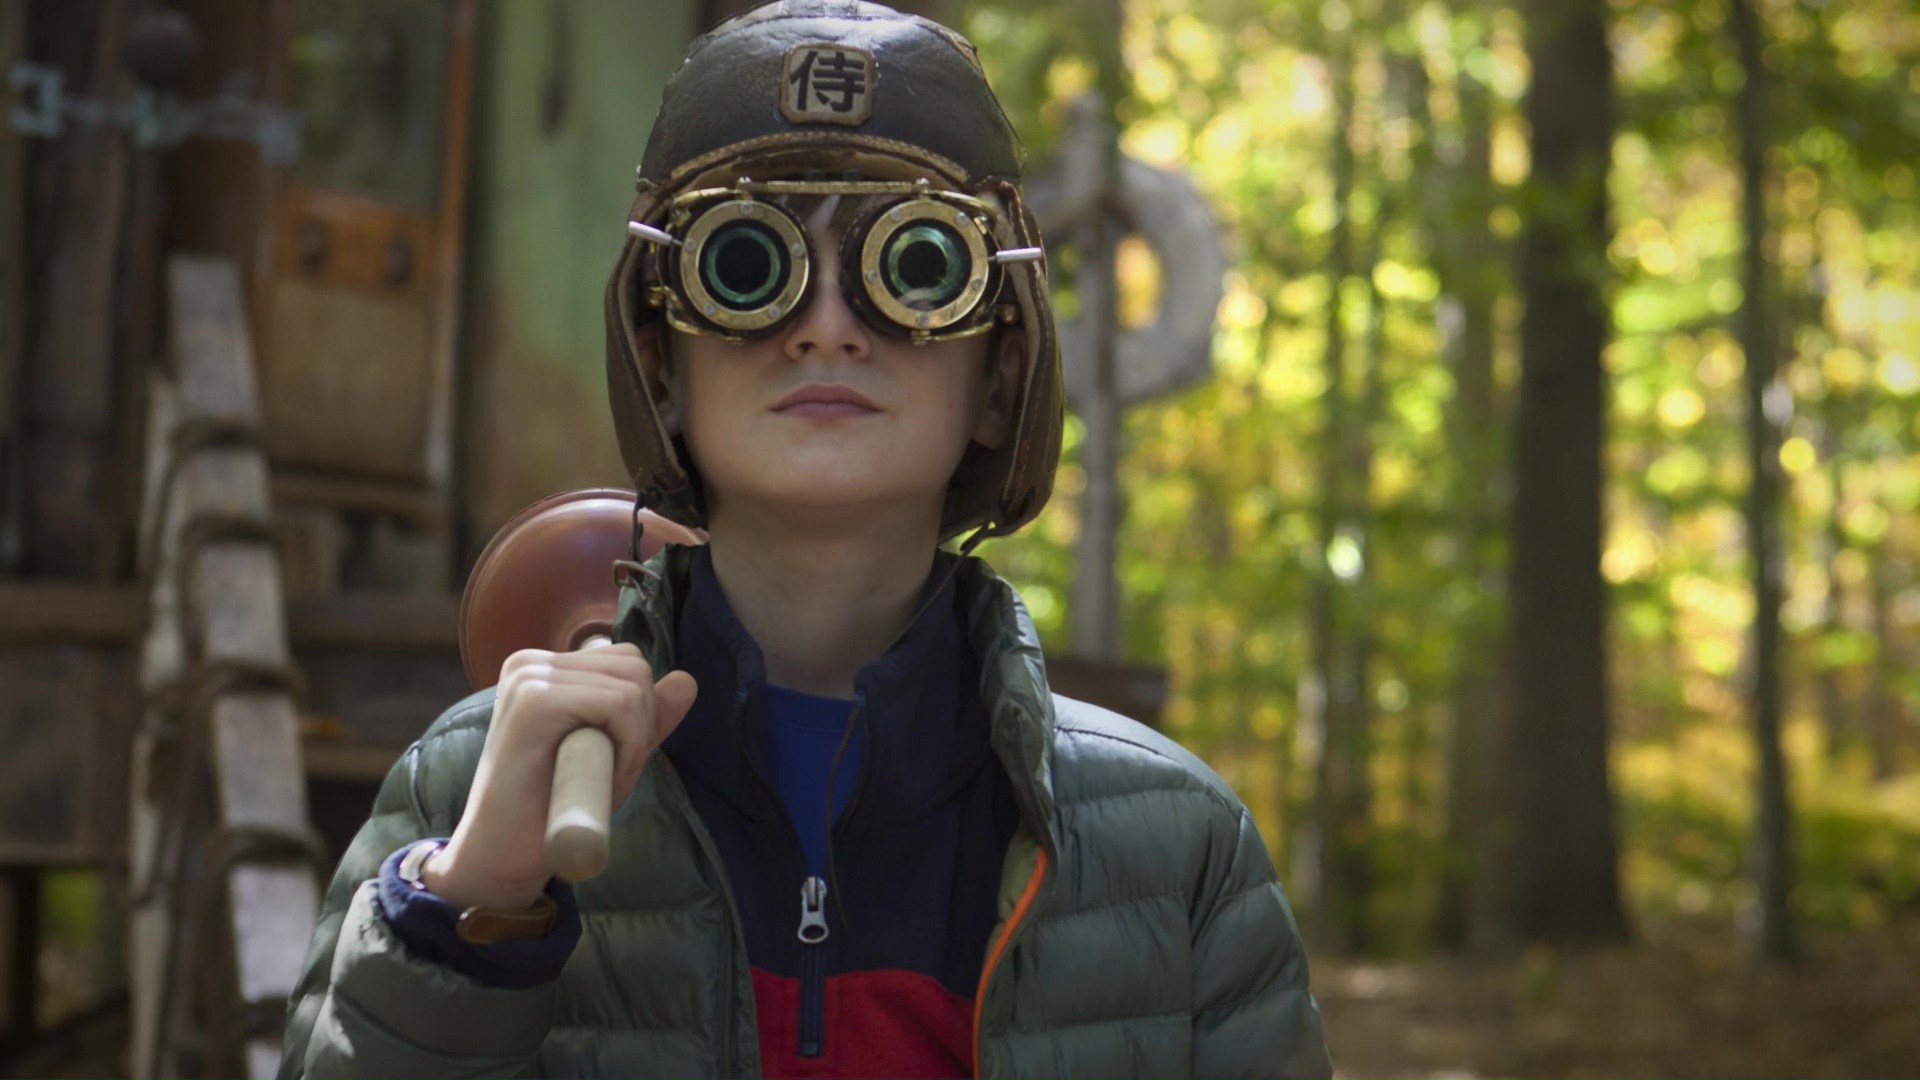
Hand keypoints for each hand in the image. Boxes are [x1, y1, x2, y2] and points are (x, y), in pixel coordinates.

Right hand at [423, 642, 697, 909]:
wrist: (501, 858)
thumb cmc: (552, 809)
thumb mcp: (610, 754)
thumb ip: (646, 717)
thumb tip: (687, 680)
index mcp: (542, 667)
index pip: (627, 660)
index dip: (638, 715)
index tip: (609, 759)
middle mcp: (530, 662)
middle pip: (634, 667)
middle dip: (641, 726)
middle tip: (606, 773)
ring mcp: (529, 677)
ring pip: (632, 686)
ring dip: (634, 741)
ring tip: (596, 779)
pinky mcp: (534, 700)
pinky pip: (620, 704)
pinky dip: (628, 747)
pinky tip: (598, 780)